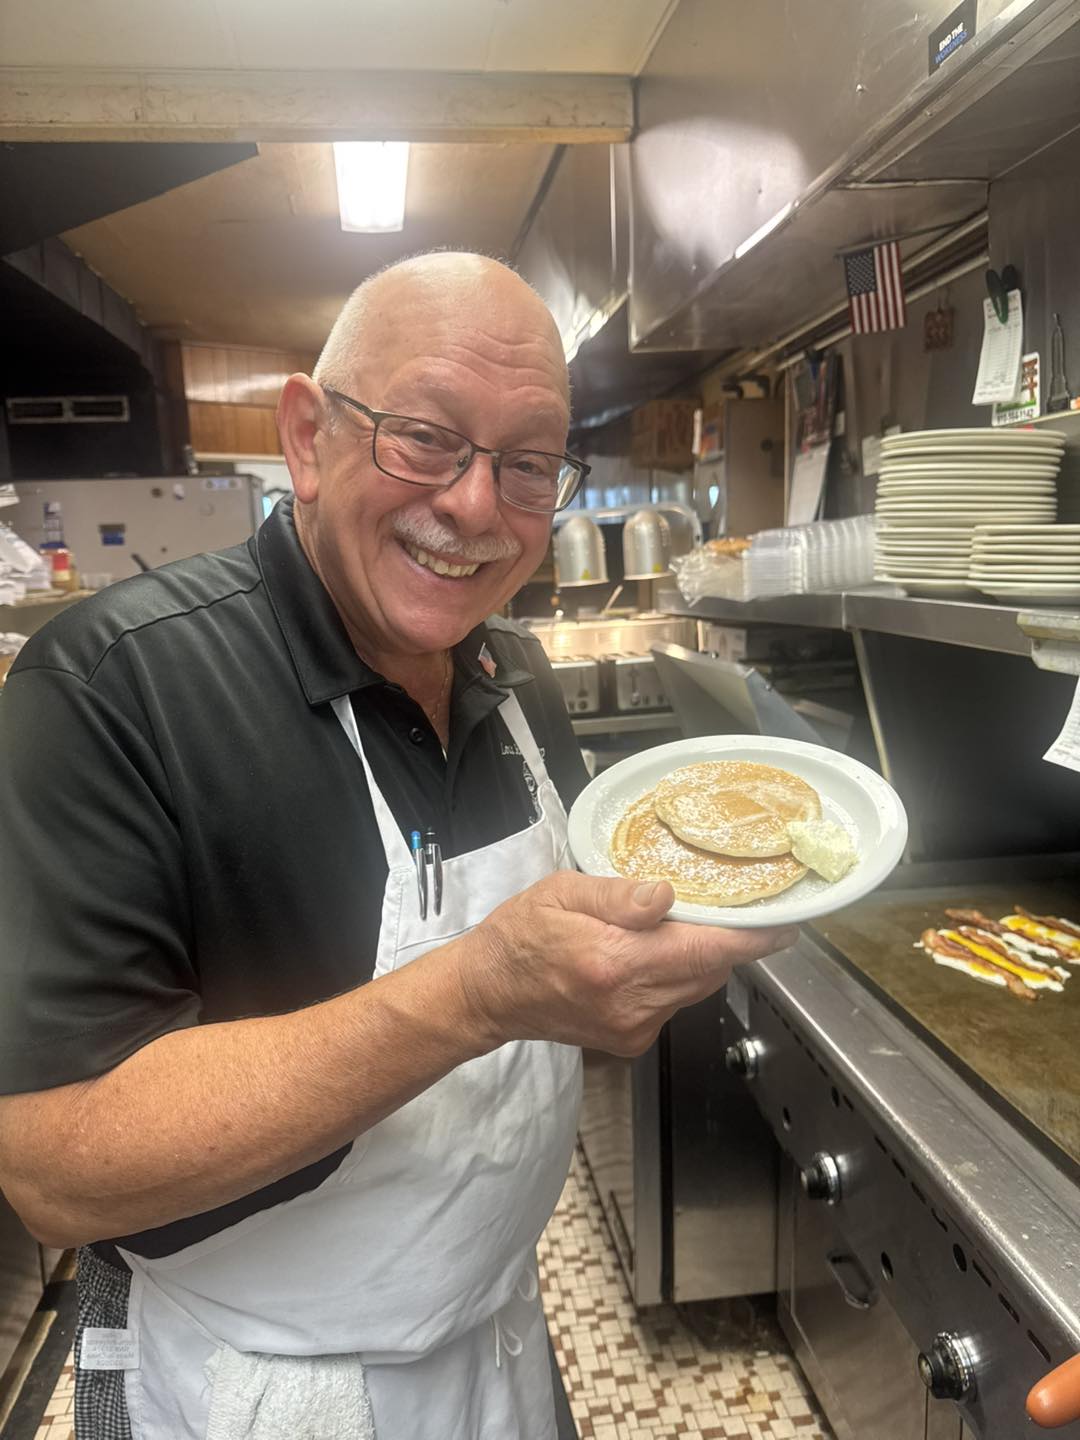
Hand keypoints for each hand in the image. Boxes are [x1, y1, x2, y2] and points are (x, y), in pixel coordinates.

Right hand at [459, 871, 796, 1056]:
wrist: (488, 994)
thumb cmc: (520, 935)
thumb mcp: (562, 892)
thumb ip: (618, 894)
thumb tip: (667, 895)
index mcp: (616, 962)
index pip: (706, 950)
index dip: (753, 937)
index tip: (787, 923)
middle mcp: (632, 1003)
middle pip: (710, 969)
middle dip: (723, 938)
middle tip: (719, 905)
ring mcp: (633, 1028)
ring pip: (696, 987)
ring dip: (698, 957)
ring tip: (675, 927)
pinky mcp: (631, 1040)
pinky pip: (674, 1002)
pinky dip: (674, 977)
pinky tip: (646, 957)